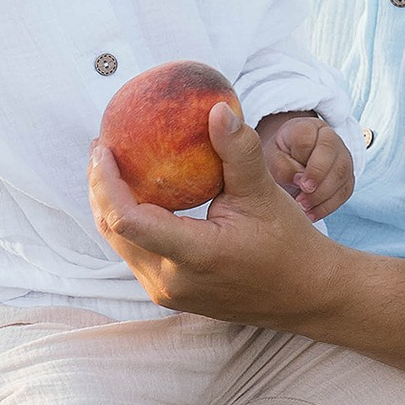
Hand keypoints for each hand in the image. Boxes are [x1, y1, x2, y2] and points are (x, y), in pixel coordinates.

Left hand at [88, 100, 342, 328]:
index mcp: (193, 256)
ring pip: (121, 245)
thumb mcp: (264, 192)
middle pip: (114, 232)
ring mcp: (168, 293)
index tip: (103, 146)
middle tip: (102, 147)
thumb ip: (238, 151)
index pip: (128, 221)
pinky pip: (136, 254)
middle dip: (100, 188)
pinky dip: (129, 223)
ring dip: (110, 205)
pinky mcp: (171, 295)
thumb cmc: (288, 242)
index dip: (106, 182)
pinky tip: (137, 194)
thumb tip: (218, 109)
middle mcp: (171, 281)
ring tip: (112, 166)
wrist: (304, 293)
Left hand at [258, 110, 352, 220]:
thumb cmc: (280, 156)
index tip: (297, 182)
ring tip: (303, 209)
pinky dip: (328, 206)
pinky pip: (344, 192)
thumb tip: (301, 182)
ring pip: (341, 175)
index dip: (303, 163)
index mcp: (307, 127)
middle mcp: (330, 137)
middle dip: (318, 181)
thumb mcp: (272, 157)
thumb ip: (282, 166)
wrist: (291, 158)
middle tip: (301, 201)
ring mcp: (343, 156)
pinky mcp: (347, 176)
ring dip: (322, 197)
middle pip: (332, 156)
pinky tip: (312, 214)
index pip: (309, 140)